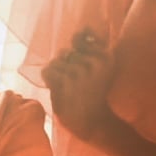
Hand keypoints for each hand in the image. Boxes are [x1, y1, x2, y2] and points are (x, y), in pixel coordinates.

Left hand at [41, 28, 115, 142]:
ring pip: (56, 62)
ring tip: (69, 89)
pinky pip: (48, 70)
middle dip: (64, 66)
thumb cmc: (94, 94)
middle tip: (75, 84)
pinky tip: (59, 90)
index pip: (80, 37)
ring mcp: (82, 72)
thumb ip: (89, 48)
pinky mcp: (68, 82)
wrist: (95, 124)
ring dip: (57, 75)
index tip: (79, 62)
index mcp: (107, 57)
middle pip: (65, 52)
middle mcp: (96, 62)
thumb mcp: (99, 67)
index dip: (75, 48)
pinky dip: (49, 81)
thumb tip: (82, 31)